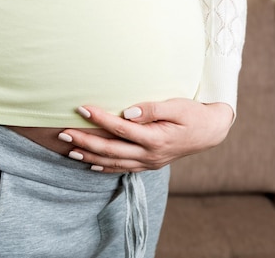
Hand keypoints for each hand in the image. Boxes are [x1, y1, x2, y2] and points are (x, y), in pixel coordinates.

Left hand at [59, 99, 233, 172]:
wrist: (210, 131)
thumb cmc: (193, 114)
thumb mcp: (177, 106)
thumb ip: (152, 109)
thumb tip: (127, 112)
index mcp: (155, 139)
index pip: (120, 129)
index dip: (99, 119)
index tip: (82, 108)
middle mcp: (149, 155)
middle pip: (110, 150)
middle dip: (85, 142)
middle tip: (63, 133)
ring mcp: (148, 162)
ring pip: (113, 162)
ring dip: (89, 156)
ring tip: (68, 149)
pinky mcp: (149, 164)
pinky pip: (122, 169)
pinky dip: (104, 167)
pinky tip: (90, 164)